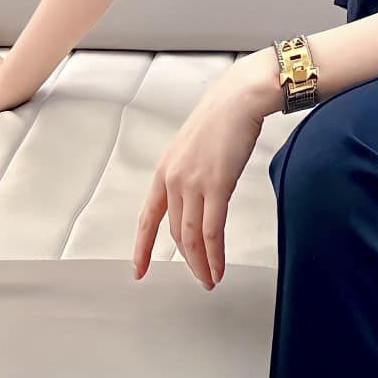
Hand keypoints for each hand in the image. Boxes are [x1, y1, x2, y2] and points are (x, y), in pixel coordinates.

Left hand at [132, 55, 277, 289]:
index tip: (139, 270)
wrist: (239, 98)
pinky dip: (215, 255)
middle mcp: (173, 179)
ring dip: (201, 264)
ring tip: (209, 279)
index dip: (141, 248)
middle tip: (199, 277)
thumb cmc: (222, 116)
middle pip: (175, 233)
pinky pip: (212, 230)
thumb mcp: (192, 147)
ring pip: (191, 237)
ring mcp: (193, 183)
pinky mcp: (217, 185)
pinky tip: (218, 267)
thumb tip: (194, 194)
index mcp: (164, 171)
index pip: (147, 218)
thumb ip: (188, 172)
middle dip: (187, 261)